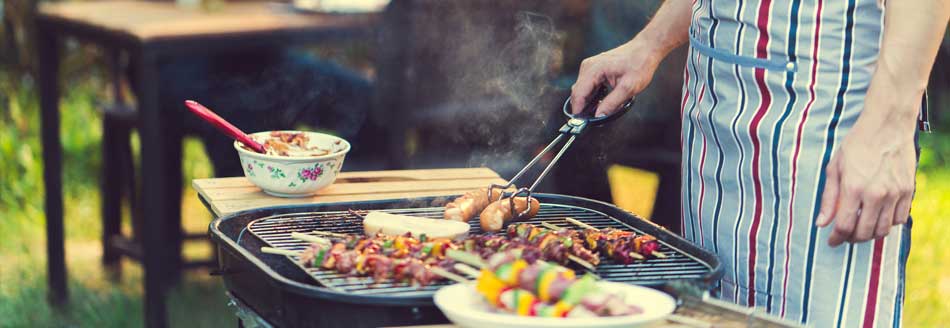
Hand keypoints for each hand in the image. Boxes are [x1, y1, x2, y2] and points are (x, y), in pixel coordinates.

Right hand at [570, 40, 662, 116]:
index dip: (578, 110)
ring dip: (587, 101)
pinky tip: (600, 101)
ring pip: (581, 89)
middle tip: (591, 121)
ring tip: (599, 110)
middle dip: (582, 107)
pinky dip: (591, 95)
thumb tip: (598, 116)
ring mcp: (590, 66)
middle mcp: (588, 66)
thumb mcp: (628, 88)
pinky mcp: (594, 68)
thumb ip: (612, 103)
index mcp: (594, 69)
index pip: (578, 94)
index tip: (581, 123)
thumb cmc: (639, 64)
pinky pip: (587, 85)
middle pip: (577, 92)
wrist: (645, 49)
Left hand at [816, 94, 917, 246]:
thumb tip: (821, 223)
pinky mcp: (908, 191)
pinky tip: (877, 217)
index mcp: (853, 188)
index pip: (844, 225)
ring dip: (869, 234)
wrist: (887, 126)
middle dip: (851, 239)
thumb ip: (828, 198)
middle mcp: (876, 194)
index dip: (836, 238)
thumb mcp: (834, 168)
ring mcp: (895, 193)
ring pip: (883, 230)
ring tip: (860, 228)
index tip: (831, 241)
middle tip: (845, 236)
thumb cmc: (857, 145)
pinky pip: (899, 220)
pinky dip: (887, 224)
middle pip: (864, 232)